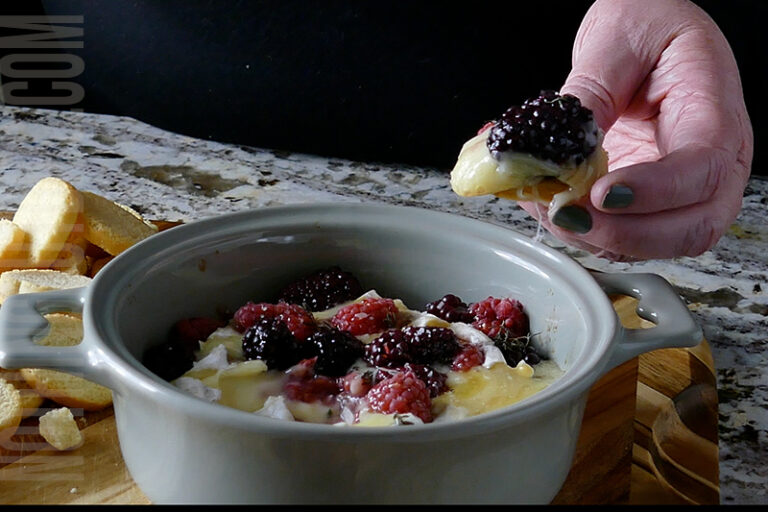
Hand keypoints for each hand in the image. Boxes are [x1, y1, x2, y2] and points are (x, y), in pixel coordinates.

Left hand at [518, 0, 752, 260]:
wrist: (645, 29)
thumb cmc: (647, 24)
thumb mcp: (616, 41)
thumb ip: (590, 94)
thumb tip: (556, 151)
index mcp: (715, 114)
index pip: (702, 170)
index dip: (653, 192)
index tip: (600, 192)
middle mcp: (711, 162)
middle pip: (692, 227)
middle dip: (625, 234)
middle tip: (567, 214)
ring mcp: (681, 188)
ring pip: (656, 243)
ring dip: (597, 238)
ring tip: (548, 206)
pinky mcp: (647, 200)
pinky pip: (624, 234)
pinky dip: (584, 231)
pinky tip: (549, 204)